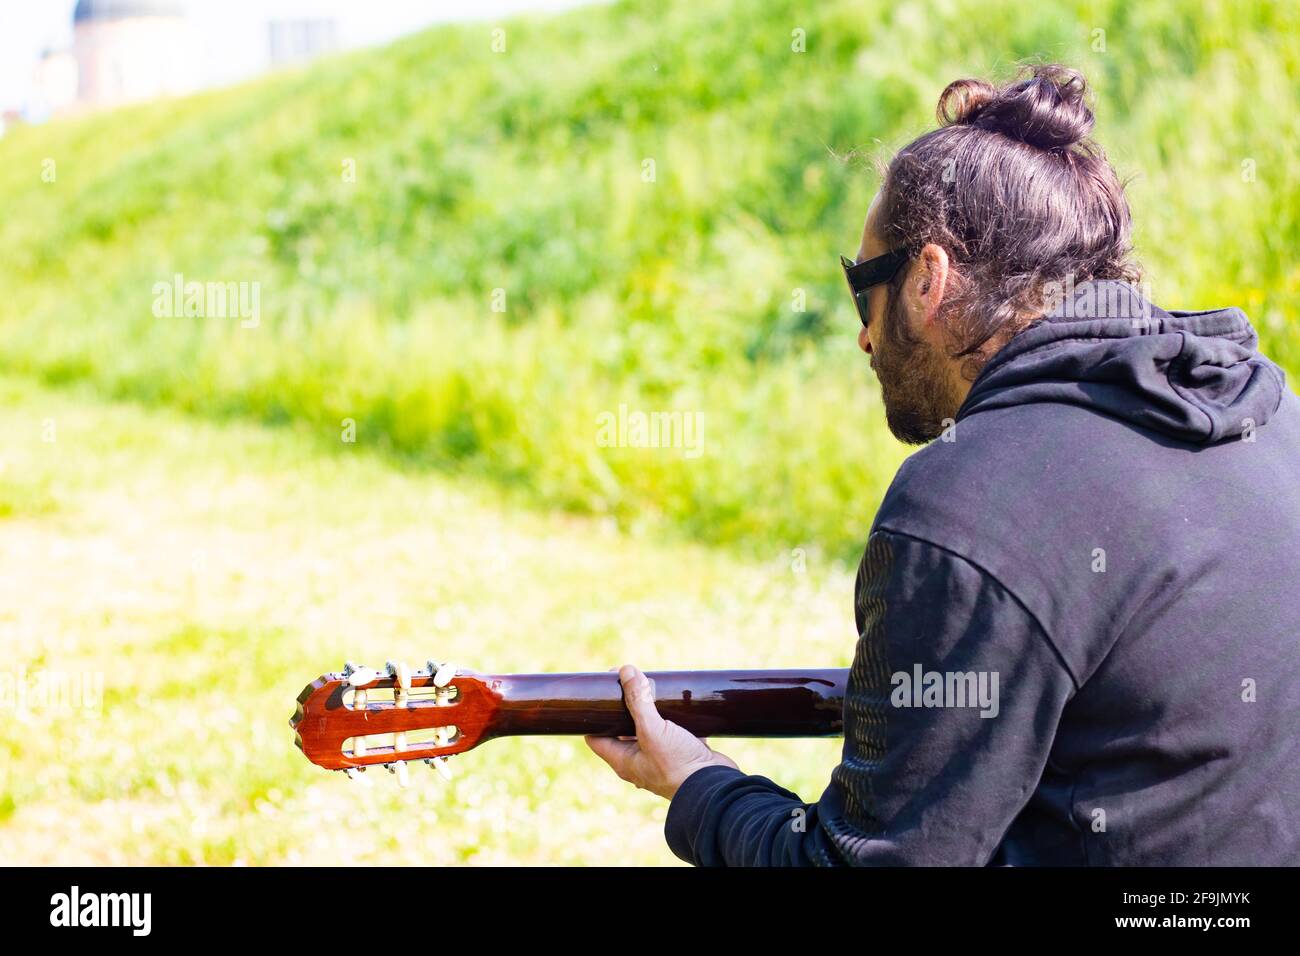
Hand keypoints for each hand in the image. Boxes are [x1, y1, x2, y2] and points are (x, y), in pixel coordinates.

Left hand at [585, 664, 738, 799]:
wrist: (715, 786)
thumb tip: (626, 671)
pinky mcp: (683, 752)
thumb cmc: (678, 765)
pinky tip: (679, 699)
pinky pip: (675, 730)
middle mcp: (640, 760)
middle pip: (623, 729)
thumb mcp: (653, 730)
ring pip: (651, 728)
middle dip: (625, 706)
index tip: (599, 693)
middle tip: (628, 681)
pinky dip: (675, 716)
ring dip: (652, 709)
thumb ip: (639, 701)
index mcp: (624, 761)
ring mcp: (662, 757)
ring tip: (653, 685)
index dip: (594, 715)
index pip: (596, 737)